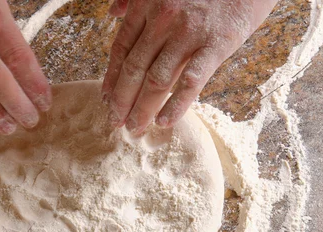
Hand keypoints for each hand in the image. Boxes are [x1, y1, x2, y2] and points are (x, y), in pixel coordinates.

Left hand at [102, 0, 277, 135]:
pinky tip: (164, 122)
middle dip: (122, 100)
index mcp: (147, 4)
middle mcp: (163, 19)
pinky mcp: (216, 44)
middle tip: (116, 121)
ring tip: (135, 128)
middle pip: (134, 68)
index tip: (106, 98)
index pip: (121, 48)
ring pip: (157, 79)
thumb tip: (114, 12)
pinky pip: (190, 81)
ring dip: (142, 108)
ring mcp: (188, 33)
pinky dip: (176, 105)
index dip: (111, 77)